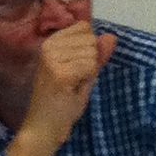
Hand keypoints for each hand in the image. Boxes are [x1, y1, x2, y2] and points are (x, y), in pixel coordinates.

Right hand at [8, 22, 117, 155]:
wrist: (44, 128)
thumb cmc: (61, 103)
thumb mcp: (83, 74)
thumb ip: (97, 55)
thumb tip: (111, 36)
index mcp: (50, 42)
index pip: (84, 27)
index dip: (87, 49)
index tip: (73, 67)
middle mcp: (48, 46)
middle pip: (90, 39)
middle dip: (89, 61)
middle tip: (72, 80)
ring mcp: (52, 58)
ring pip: (91, 54)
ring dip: (88, 73)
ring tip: (70, 86)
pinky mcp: (59, 72)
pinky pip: (90, 67)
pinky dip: (87, 80)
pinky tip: (71, 90)